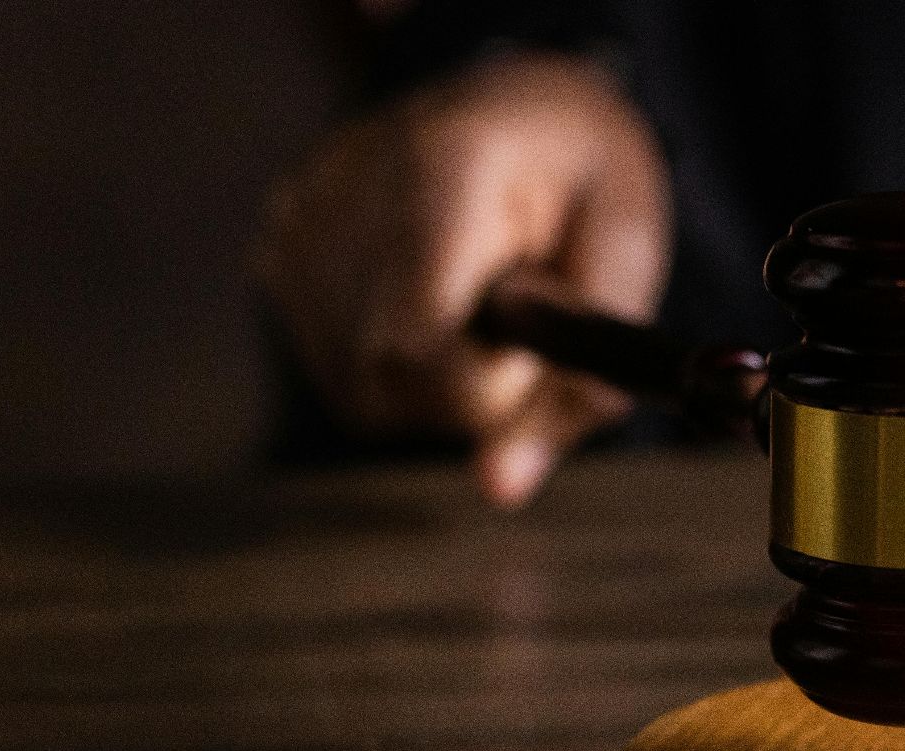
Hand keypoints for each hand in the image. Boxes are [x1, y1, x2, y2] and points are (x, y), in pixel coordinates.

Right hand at [259, 51, 671, 505]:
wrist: (522, 107)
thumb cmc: (585, 184)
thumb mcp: (626, 264)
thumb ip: (578, 383)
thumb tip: (499, 490)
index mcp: (446, 168)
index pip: (416, 346)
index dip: (480, 387)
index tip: (529, 352)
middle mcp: (349, 187)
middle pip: (384, 379)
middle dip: (467, 389)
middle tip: (516, 324)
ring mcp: (301, 218)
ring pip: (358, 390)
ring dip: (432, 382)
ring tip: (474, 301)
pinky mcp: (278, 247)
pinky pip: (337, 369)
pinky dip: (393, 363)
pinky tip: (429, 300)